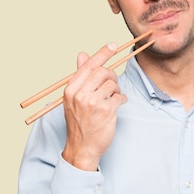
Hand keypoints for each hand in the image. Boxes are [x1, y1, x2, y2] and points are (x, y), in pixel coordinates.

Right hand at [61, 43, 126, 170]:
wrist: (82, 147)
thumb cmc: (79, 123)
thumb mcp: (73, 99)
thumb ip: (80, 77)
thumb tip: (82, 54)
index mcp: (71, 89)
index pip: (88, 66)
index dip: (102, 54)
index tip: (113, 45)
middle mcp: (80, 94)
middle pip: (103, 72)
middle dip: (112, 76)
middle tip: (113, 86)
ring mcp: (93, 102)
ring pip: (113, 84)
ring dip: (117, 90)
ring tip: (112, 99)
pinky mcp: (106, 111)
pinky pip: (120, 97)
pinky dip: (121, 100)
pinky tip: (117, 106)